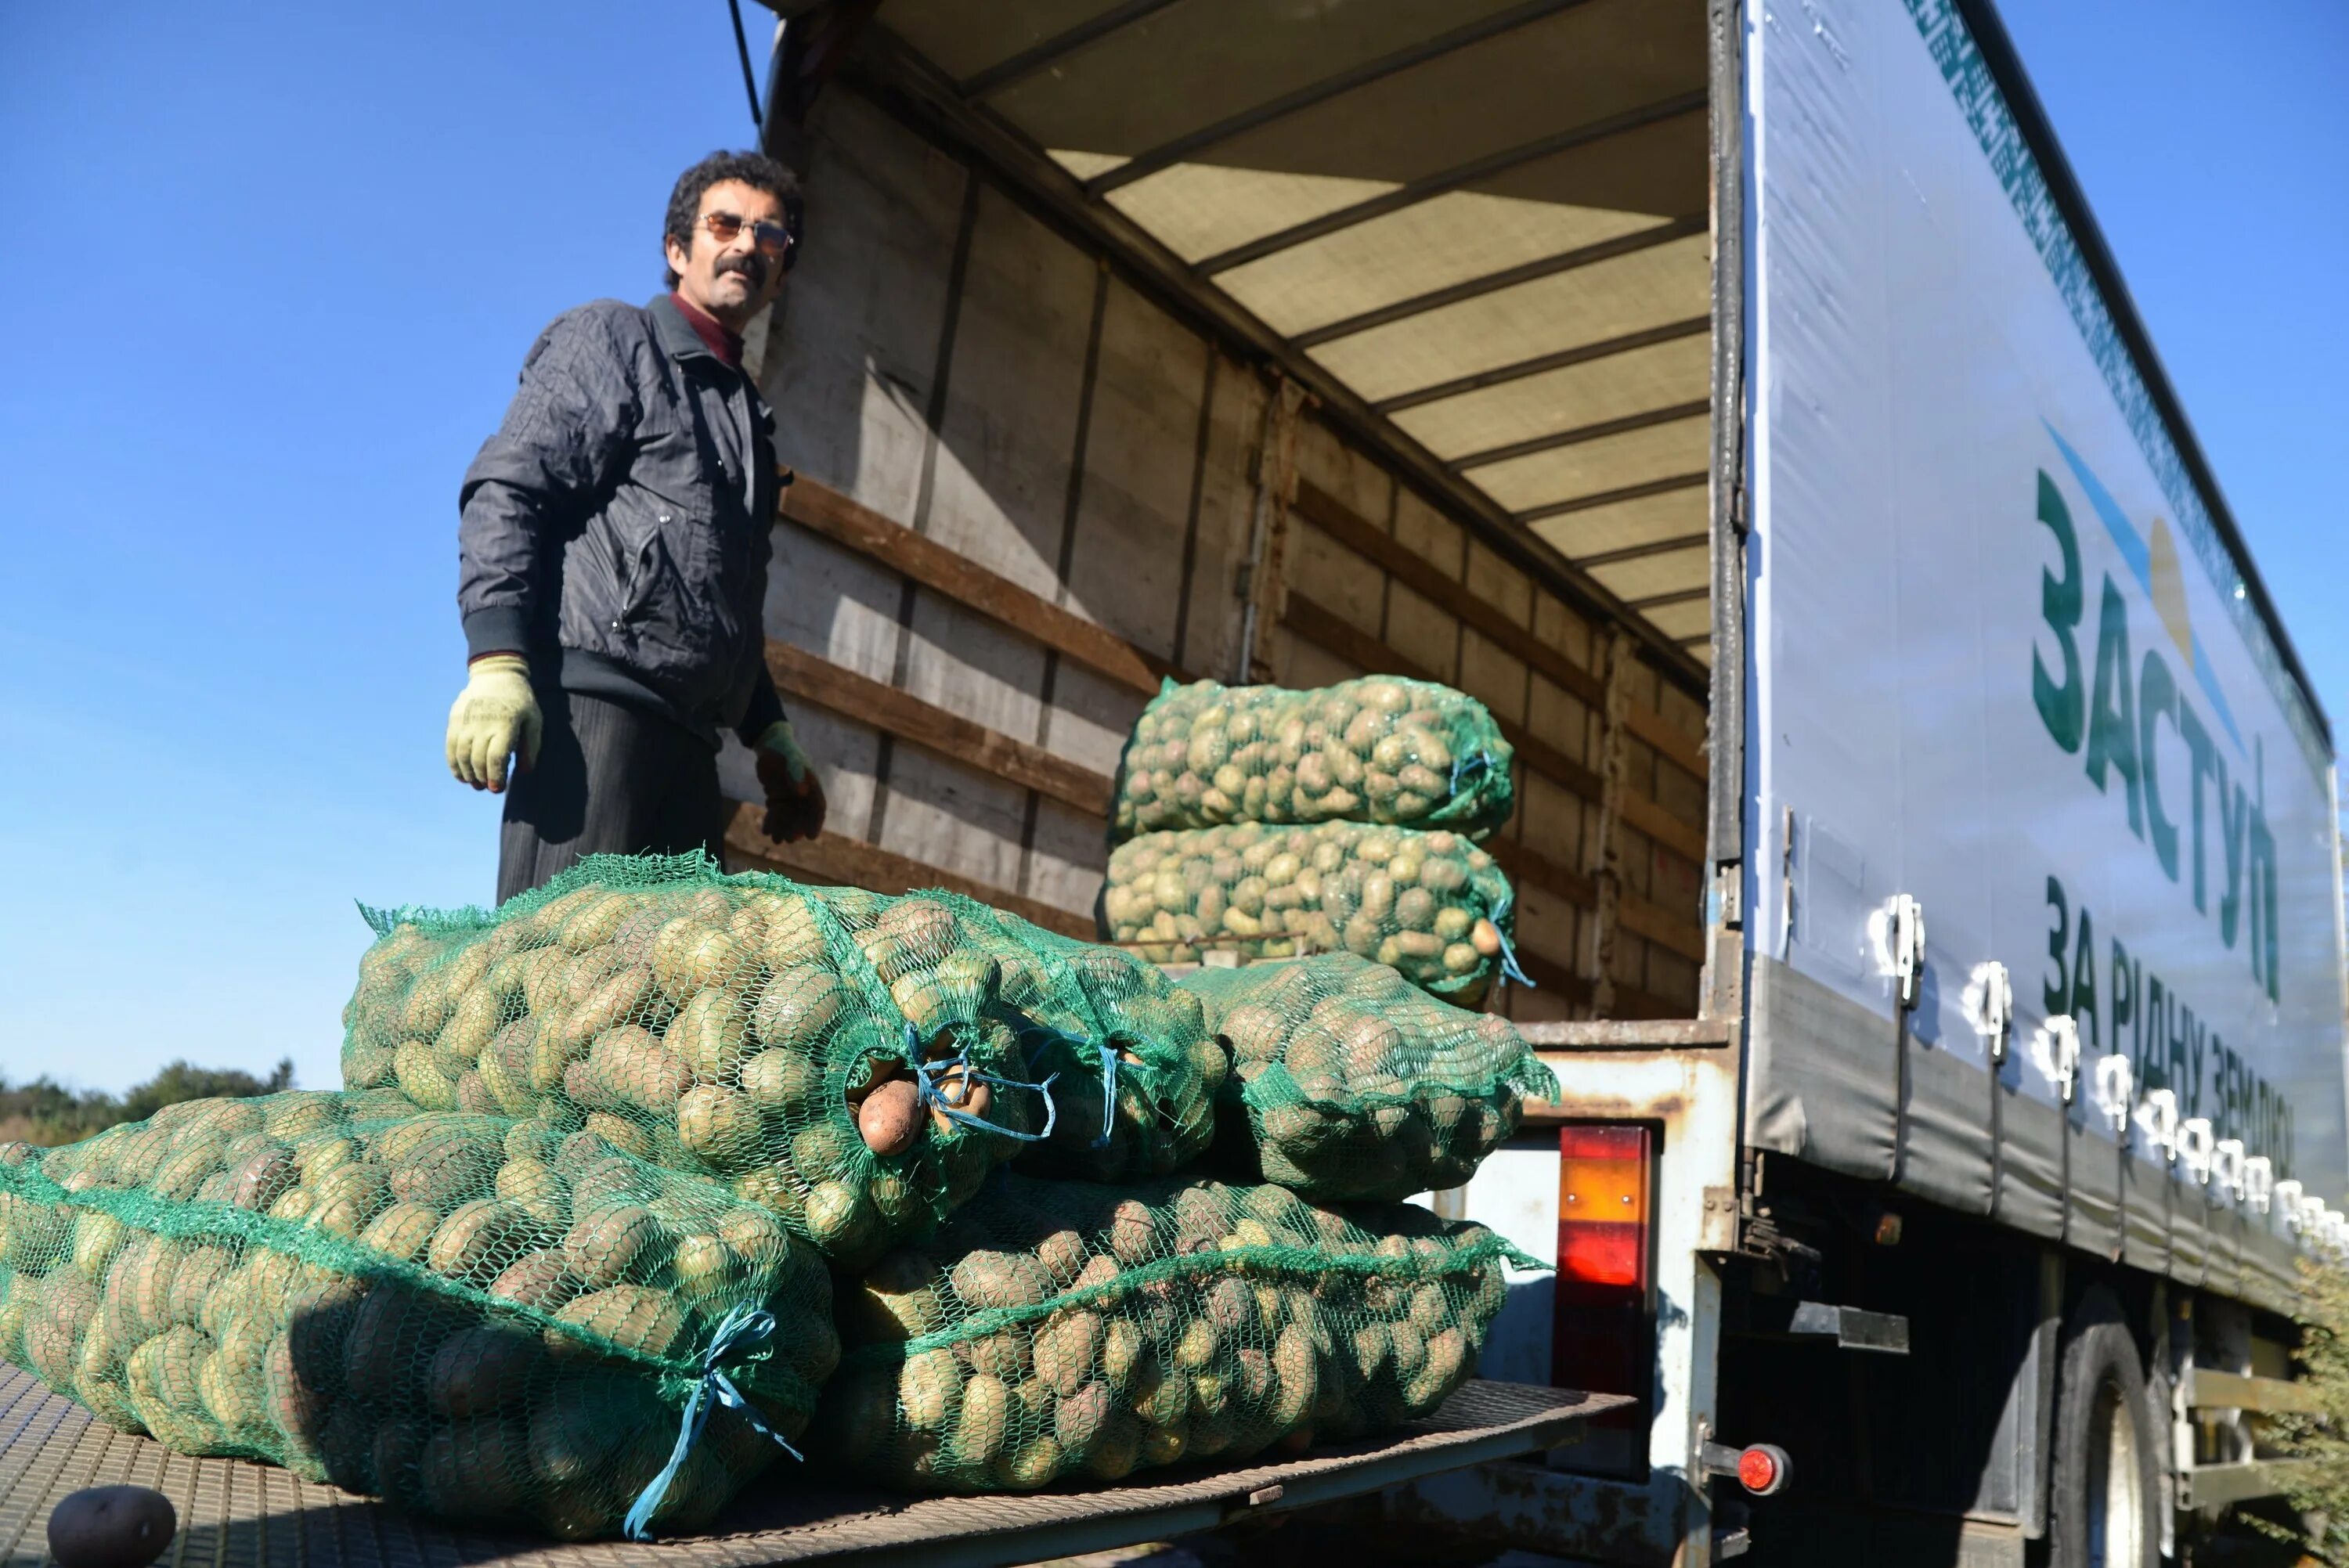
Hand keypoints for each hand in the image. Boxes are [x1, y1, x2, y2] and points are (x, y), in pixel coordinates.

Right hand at [446, 653, 541, 792]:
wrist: (497, 674)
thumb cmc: (520, 701)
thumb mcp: (534, 721)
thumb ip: (531, 747)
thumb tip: (524, 773)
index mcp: (505, 724)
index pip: (496, 756)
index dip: (496, 776)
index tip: (498, 789)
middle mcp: (482, 723)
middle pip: (477, 759)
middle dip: (483, 778)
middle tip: (489, 788)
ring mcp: (466, 720)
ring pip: (461, 755)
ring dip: (468, 774)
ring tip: (476, 784)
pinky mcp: (454, 718)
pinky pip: (450, 746)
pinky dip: (453, 764)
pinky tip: (461, 775)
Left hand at [755, 720, 826, 842]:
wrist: (770, 743)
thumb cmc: (783, 748)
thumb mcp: (790, 758)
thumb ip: (796, 772)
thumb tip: (803, 793)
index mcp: (811, 785)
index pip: (817, 808)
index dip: (815, 823)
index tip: (810, 835)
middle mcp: (803, 794)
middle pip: (802, 817)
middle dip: (796, 829)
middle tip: (789, 839)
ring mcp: (790, 797)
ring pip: (788, 818)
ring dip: (783, 829)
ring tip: (775, 839)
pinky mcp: (777, 798)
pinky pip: (775, 814)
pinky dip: (771, 822)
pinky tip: (765, 831)